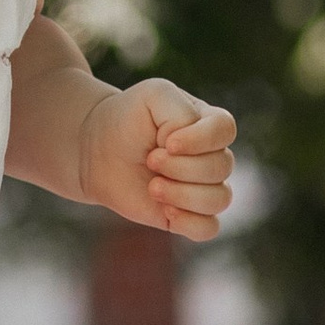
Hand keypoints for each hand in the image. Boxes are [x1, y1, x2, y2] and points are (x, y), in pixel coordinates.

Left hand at [78, 81, 237, 242]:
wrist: (99, 150)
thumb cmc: (128, 118)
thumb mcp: (153, 96)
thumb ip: (181, 111)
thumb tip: (189, 151)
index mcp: (209, 123)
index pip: (225, 130)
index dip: (199, 140)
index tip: (165, 142)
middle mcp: (212, 156)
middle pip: (221, 167)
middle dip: (180, 167)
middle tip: (150, 159)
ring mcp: (203, 187)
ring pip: (219, 199)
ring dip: (182, 194)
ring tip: (153, 186)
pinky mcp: (189, 214)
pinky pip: (209, 228)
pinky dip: (190, 223)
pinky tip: (166, 211)